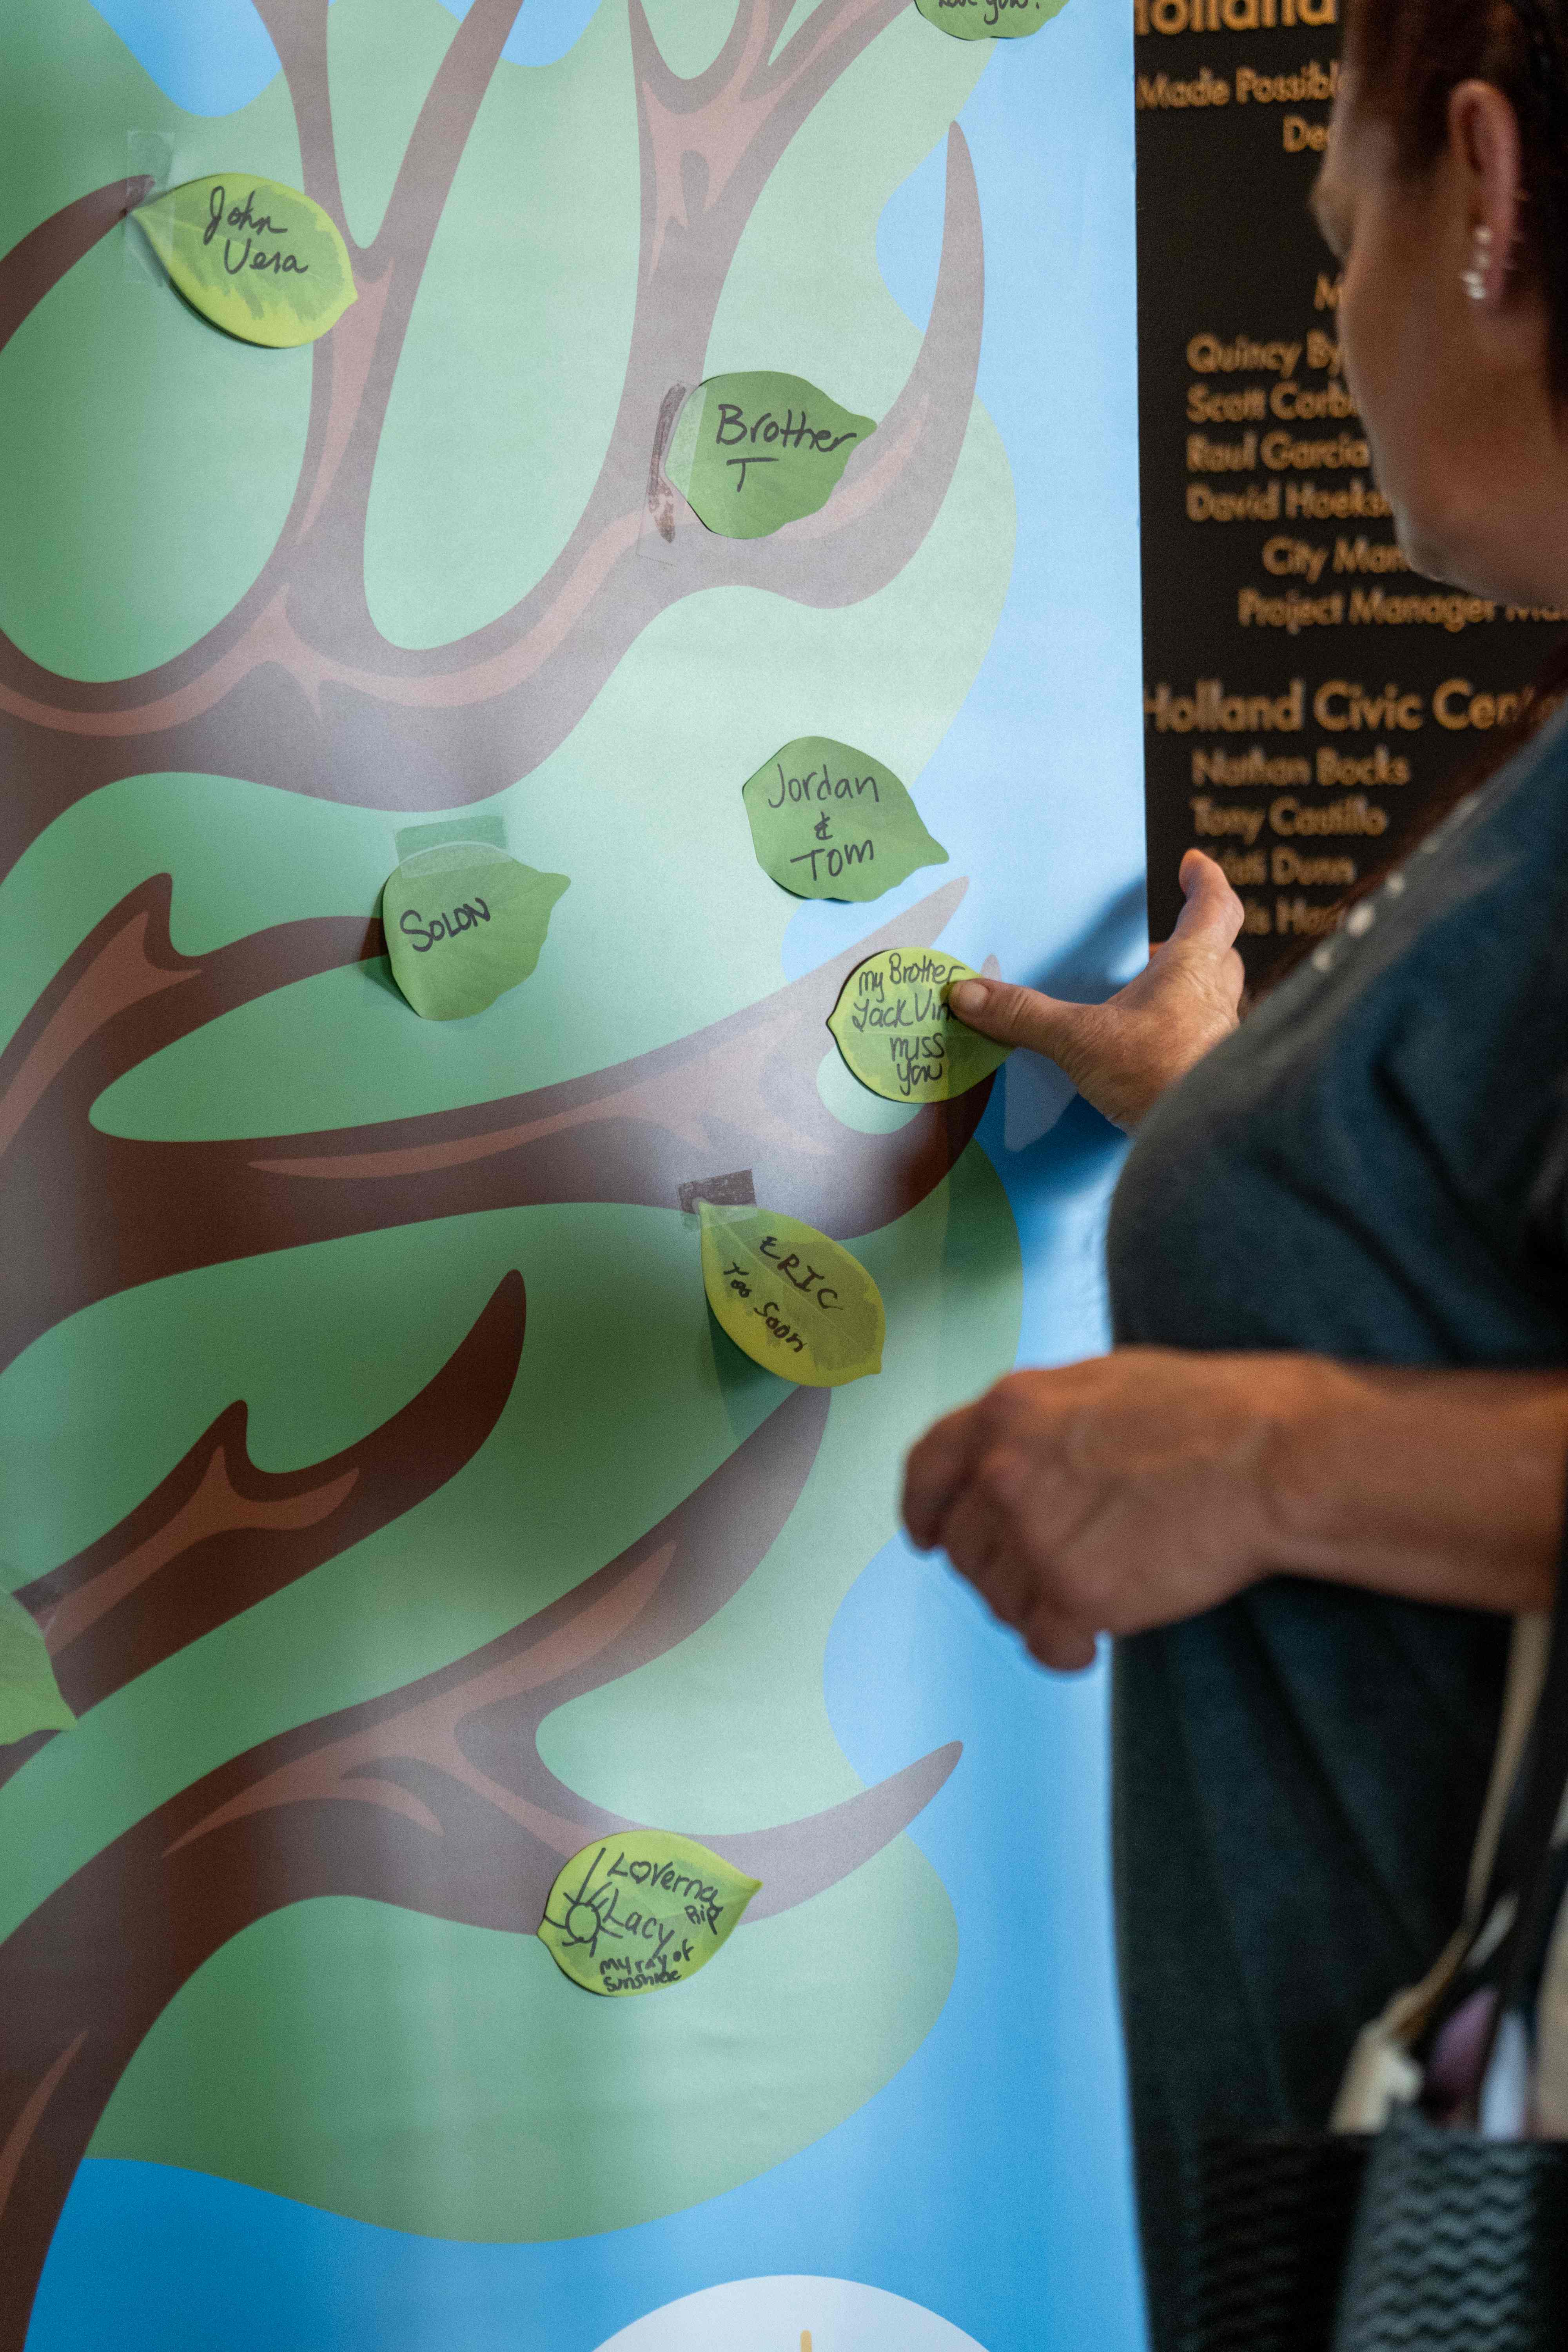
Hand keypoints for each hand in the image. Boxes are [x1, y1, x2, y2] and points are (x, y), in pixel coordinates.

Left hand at [900, 1349, 1307, 1671]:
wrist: (1271, 1454)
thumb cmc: (1205, 1413)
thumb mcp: (1097, 1385)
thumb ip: (1036, 1425)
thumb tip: (1006, 1461)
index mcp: (1006, 1411)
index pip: (926, 1468)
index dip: (921, 1509)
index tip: (923, 1537)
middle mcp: (1004, 1472)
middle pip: (964, 1547)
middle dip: (1000, 1566)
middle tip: (1055, 1569)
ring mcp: (1036, 1534)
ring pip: (1000, 1601)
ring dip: (1038, 1604)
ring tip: (1102, 1582)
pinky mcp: (1077, 1592)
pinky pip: (1043, 1644)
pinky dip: (1067, 1648)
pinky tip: (1100, 1634)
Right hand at [948, 850, 1244, 1130]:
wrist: (1205, 1140)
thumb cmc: (1157, 1075)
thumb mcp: (1079, 1041)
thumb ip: (1024, 1016)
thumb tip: (967, 994)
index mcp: (1191, 967)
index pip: (1214, 906)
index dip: (1206, 880)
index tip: (1194, 863)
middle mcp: (1216, 997)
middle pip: (1220, 952)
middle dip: (1194, 941)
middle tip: (1157, 945)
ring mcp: (1223, 1038)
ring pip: (1216, 998)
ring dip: (1189, 991)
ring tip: (1148, 999)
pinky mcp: (1217, 1075)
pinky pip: (1205, 1040)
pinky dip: (1184, 1035)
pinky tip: (1153, 1054)